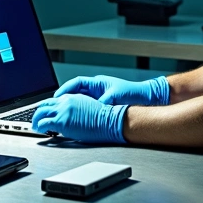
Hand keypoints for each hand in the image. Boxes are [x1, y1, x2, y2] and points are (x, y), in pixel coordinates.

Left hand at [31, 94, 127, 143]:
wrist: (110, 121)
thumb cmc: (104, 118)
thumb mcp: (87, 107)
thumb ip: (75, 109)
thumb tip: (70, 117)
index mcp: (72, 97)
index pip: (53, 100)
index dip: (46, 107)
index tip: (44, 112)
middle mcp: (65, 101)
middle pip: (44, 104)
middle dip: (38, 112)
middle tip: (36, 119)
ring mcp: (62, 111)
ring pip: (40, 112)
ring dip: (36, 120)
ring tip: (35, 126)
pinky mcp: (61, 121)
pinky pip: (44, 123)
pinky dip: (39, 127)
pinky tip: (39, 130)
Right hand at [54, 75, 169, 105]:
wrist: (146, 98)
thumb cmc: (133, 93)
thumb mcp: (116, 96)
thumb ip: (104, 101)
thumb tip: (95, 108)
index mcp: (98, 83)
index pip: (76, 83)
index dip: (65, 89)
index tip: (57, 96)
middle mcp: (97, 89)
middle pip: (76, 92)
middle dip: (65, 99)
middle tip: (56, 107)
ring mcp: (100, 97)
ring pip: (81, 101)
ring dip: (72, 107)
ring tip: (64, 114)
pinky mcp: (103, 106)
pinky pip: (88, 108)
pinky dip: (81, 113)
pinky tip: (78, 119)